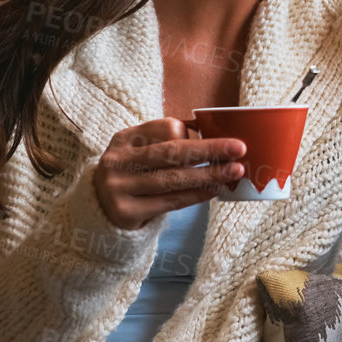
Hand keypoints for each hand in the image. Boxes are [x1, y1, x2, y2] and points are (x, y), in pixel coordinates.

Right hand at [92, 119, 245, 230]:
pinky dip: (196, 195)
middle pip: (171, 152)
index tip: (222, 137)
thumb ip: (169, 140)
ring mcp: (118, 187)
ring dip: (209, 174)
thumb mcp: (142, 150)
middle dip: (209, 149)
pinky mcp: (126, 212)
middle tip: (239, 148)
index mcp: (123, 138)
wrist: (101, 209)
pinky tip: (215, 189)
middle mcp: (117, 161)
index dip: (193, 133)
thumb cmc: (135, 173)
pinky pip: (170, 202)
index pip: (164, 129)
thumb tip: (215, 134)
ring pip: (173, 179)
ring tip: (235, 171)